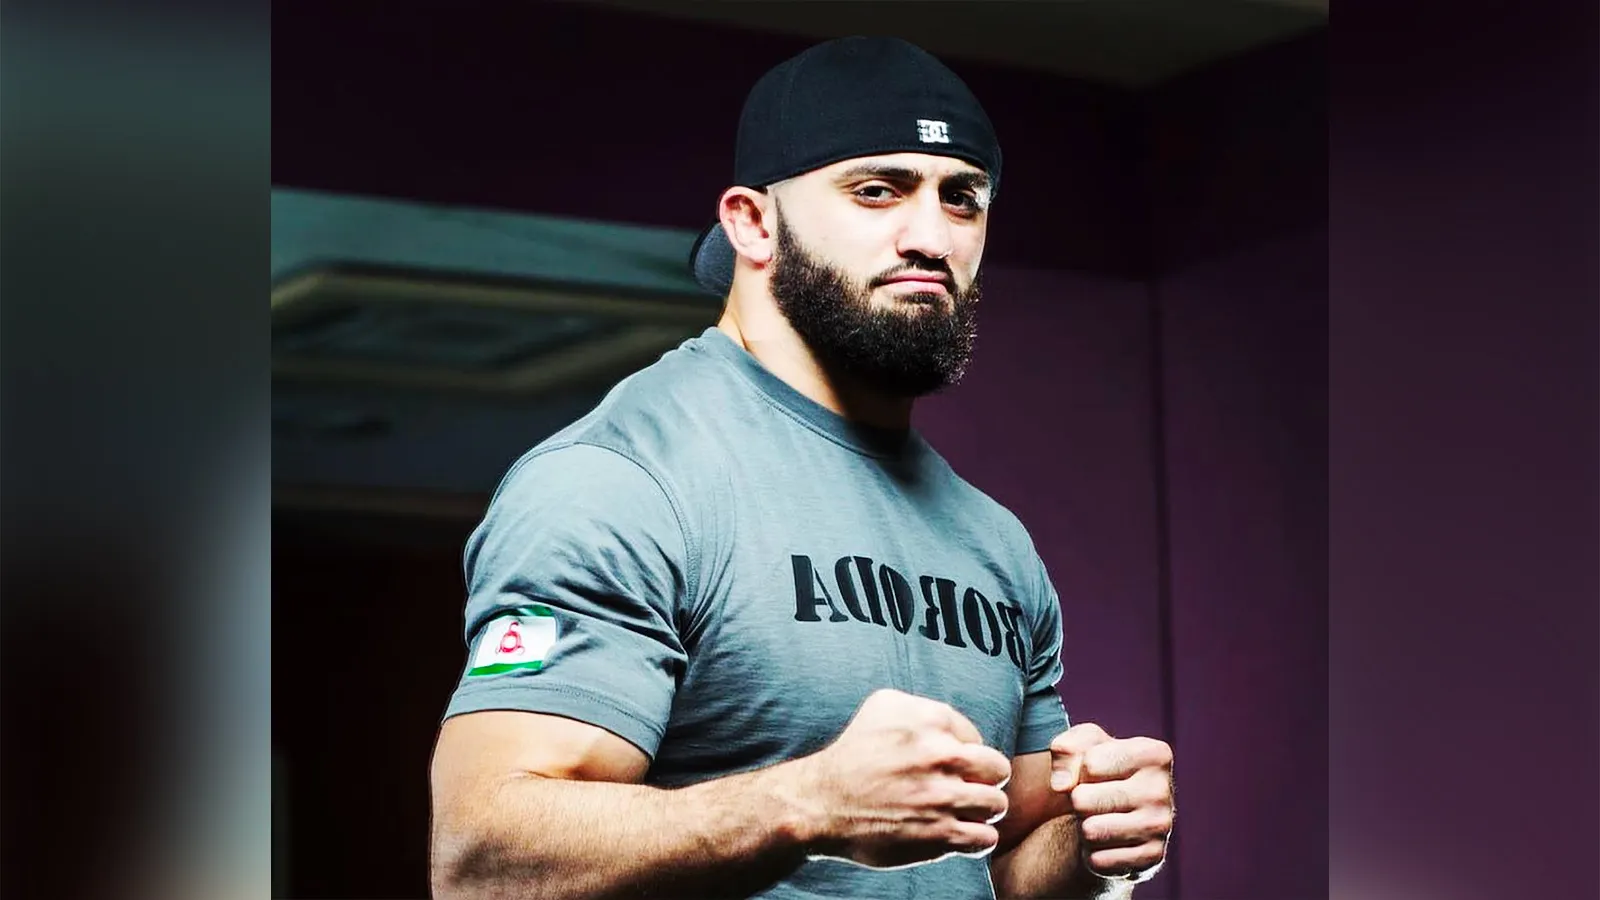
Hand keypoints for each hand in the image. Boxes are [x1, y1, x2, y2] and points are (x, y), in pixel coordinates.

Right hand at [794, 689, 1011, 868]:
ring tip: (963, 812)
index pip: (977, 738)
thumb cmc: (853, 754)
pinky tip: (959, 833)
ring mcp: (943, 797)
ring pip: (996, 804)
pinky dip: (977, 838)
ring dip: (982, 810)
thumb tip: (954, 723)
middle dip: (984, 779)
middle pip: (998, 769)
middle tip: (965, 788)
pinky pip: (986, 838)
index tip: (946, 766)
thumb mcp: (883, 707)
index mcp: (931, 720)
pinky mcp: (940, 835)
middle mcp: (941, 756)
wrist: (822, 803)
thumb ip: (923, 707)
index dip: (965, 753)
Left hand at [1049, 723, 1173, 879]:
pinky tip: (1109, 841)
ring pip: (1090, 831)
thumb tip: (1061, 785)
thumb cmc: (1099, 771)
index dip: (1080, 769)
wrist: (1116, 815)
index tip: (1095, 772)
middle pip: (1083, 799)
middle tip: (1095, 799)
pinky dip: (1094, 853)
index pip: (1091, 763)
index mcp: (1154, 754)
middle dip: (1078, 800)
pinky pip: (1098, 860)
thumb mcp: (1080, 746)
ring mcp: (1160, 826)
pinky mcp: (1152, 858)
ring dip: (1084, 827)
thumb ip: (1065, 748)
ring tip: (1100, 818)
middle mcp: (1162, 790)